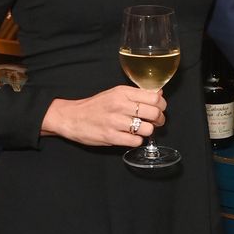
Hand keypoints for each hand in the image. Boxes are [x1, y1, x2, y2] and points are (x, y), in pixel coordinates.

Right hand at [40, 86, 166, 147]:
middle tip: (156, 122)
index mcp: (123, 92)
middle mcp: (120, 105)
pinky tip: (132, 137)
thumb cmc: (96, 105)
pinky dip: (137, 140)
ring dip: (148, 131)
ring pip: (147, 129)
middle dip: (159, 119)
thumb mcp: (116, 93)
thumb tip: (159, 94)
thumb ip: (137, 94)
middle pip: (154, 113)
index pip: (154, 98)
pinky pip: (135, 141)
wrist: (72, 117)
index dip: (162, 105)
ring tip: (142, 130)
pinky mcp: (110, 137)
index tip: (160, 109)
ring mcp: (115, 122)